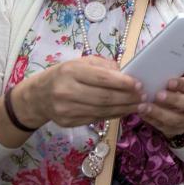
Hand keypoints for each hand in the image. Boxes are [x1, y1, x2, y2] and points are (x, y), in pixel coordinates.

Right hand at [17, 56, 143, 127]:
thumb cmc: (67, 74)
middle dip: (128, 98)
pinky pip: (97, 118)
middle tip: (144, 97)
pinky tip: (125, 110)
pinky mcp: (68, 122)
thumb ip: (105, 67)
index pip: (102, 78)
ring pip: (102, 110)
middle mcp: (66, 91)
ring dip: (125, 109)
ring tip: (139, 105)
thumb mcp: (83, 63)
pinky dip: (114, 115)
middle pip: (104, 97)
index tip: (139, 84)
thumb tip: (128, 75)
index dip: (123, 83)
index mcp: (71, 71)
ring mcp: (65, 109)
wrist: (39, 96)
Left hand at [139, 77, 183, 137]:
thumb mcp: (181, 83)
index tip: (169, 82)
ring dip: (159, 113)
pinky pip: (164, 127)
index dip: (182, 85)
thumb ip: (173, 82)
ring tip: (144, 106)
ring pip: (176, 120)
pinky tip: (142, 113)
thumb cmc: (179, 90)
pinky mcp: (176, 130)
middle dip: (174, 100)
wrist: (183, 110)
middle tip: (158, 95)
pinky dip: (151, 119)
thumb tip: (157, 78)